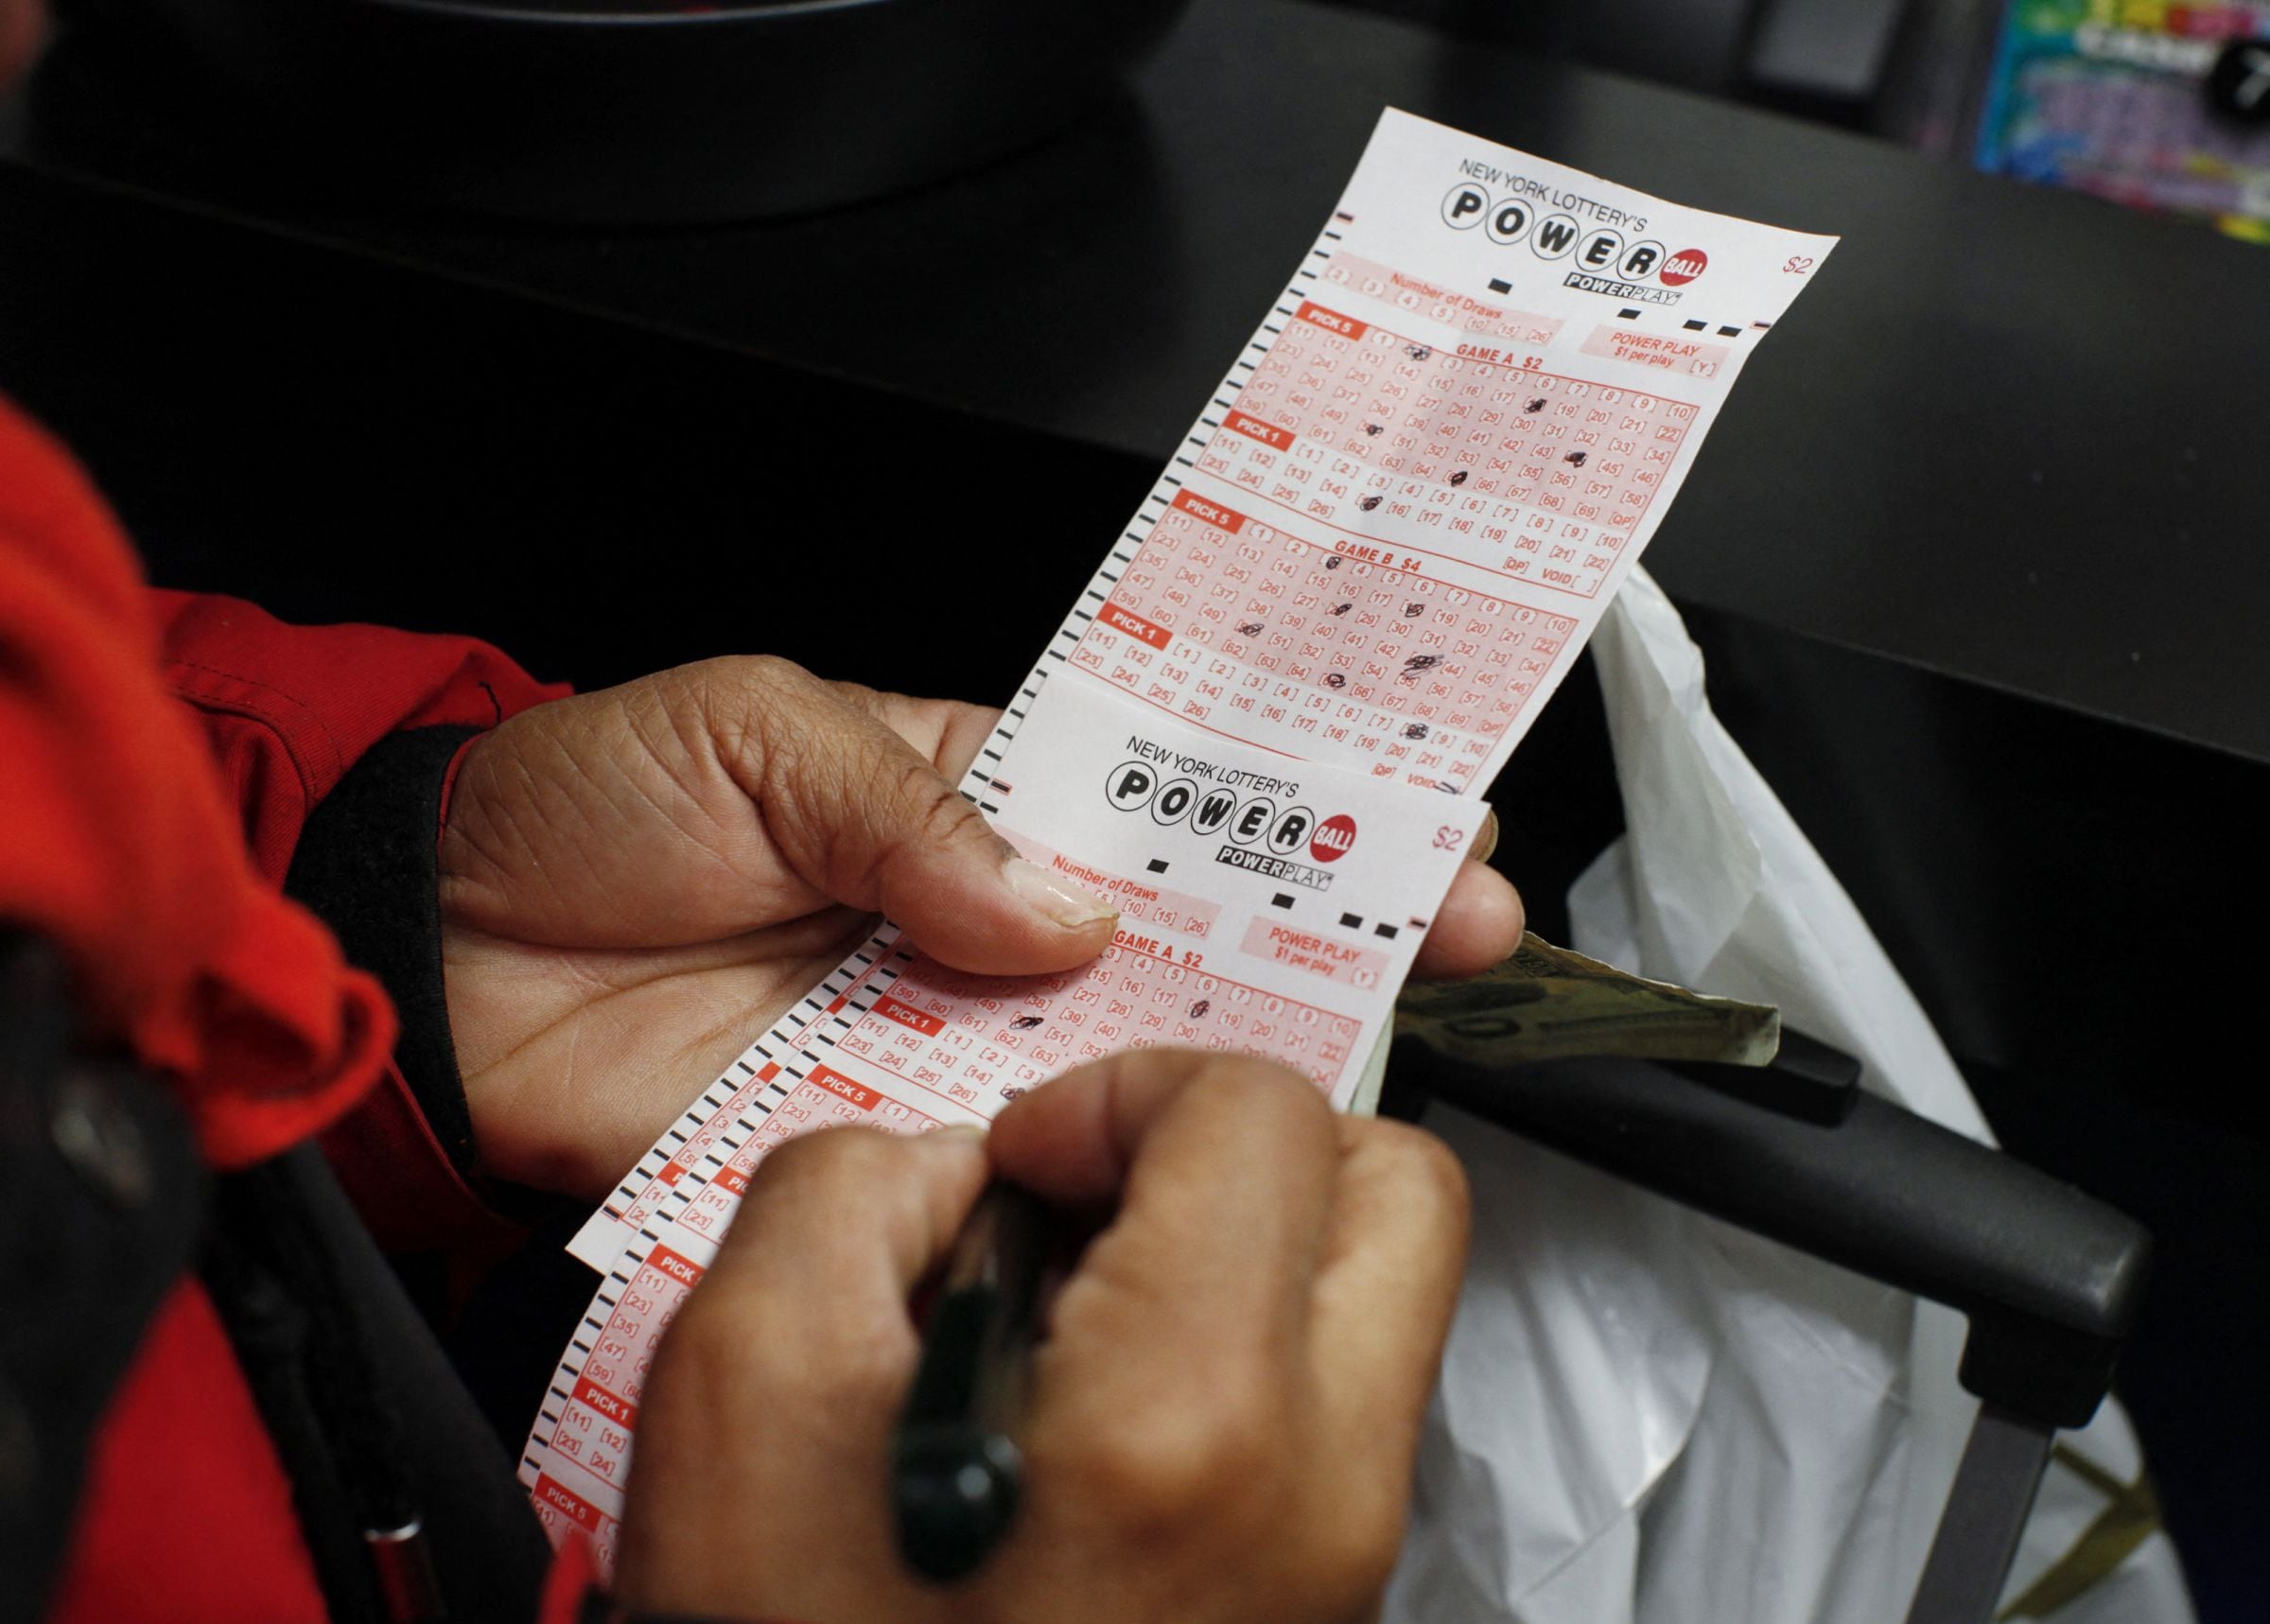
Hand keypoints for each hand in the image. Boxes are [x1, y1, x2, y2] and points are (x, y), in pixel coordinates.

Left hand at [437, 656, 1524, 1198]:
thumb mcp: (760, 730)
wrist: (448, 963)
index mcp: (967, 787)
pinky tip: (1179, 1140)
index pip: (1160, 783)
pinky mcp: (887, 1127)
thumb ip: (916, 808)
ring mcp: (944, 1029)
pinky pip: (1007, 1147)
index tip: (1409, 801)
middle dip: (1319, 919)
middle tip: (1447, 923)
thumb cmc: (584, 804)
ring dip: (1232, 1045)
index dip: (1286, 790)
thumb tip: (1054, 900)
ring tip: (1353, 1028)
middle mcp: (979, 915)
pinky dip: (1088, 1151)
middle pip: (1178, 922)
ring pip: (1120, 1043)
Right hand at [615, 1049, 1470, 1623]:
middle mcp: (1316, 1492)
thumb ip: (847, 1190)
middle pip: (1399, 1193)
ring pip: (1371, 1302)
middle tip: (1109, 1185)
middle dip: (1245, 1146)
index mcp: (1188, 1418)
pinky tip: (1082, 1414)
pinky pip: (1329, 1410)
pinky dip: (1231, 1357)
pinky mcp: (1322, 1606)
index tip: (1030, 1160)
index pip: (1262, 1115)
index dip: (1123, 1091)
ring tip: (1071, 1311)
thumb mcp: (739, 1394)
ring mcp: (1340, 1564)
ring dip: (1237, 1249)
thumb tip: (955, 1171)